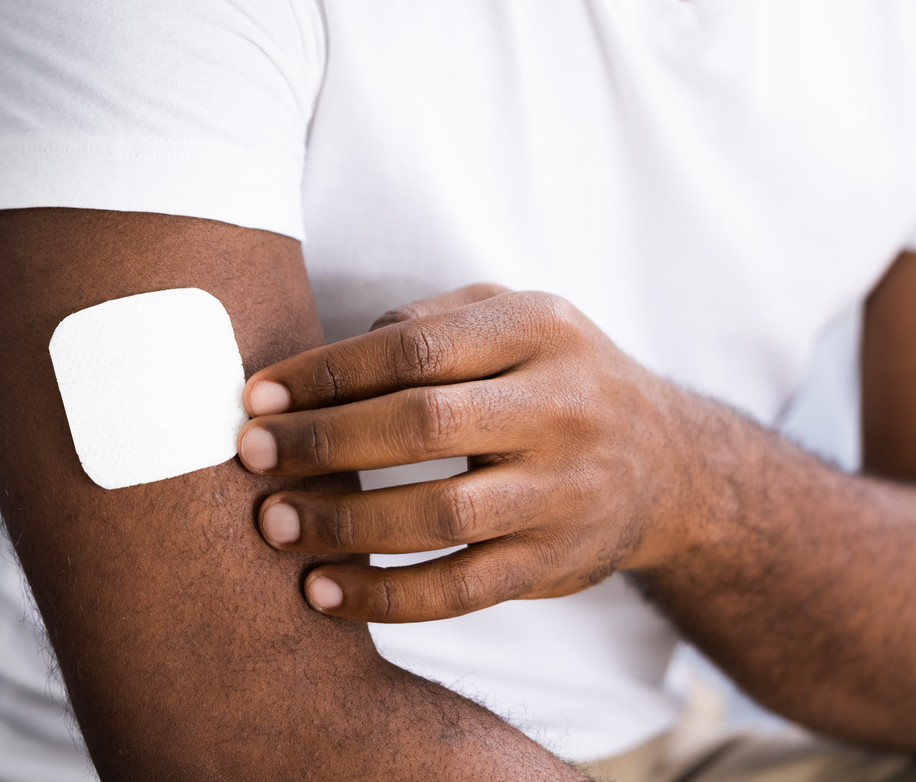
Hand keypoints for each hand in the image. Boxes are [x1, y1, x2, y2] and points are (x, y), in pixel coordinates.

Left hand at [236, 284, 683, 622]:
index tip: (257, 398)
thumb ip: (429, 321)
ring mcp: (565, 489)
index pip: (416, 347)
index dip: (327, 374)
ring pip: (441, 515)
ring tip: (275, 526)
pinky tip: (324, 593)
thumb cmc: (555, 376)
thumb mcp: (514, 317)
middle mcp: (563, 406)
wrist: (666, 461)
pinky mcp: (556, 561)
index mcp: (541, 329)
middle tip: (250, 459)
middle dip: (323, 444)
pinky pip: (462, 589)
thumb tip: (317, 368)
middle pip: (423, 425)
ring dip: (343, 525)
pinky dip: (386, 597)